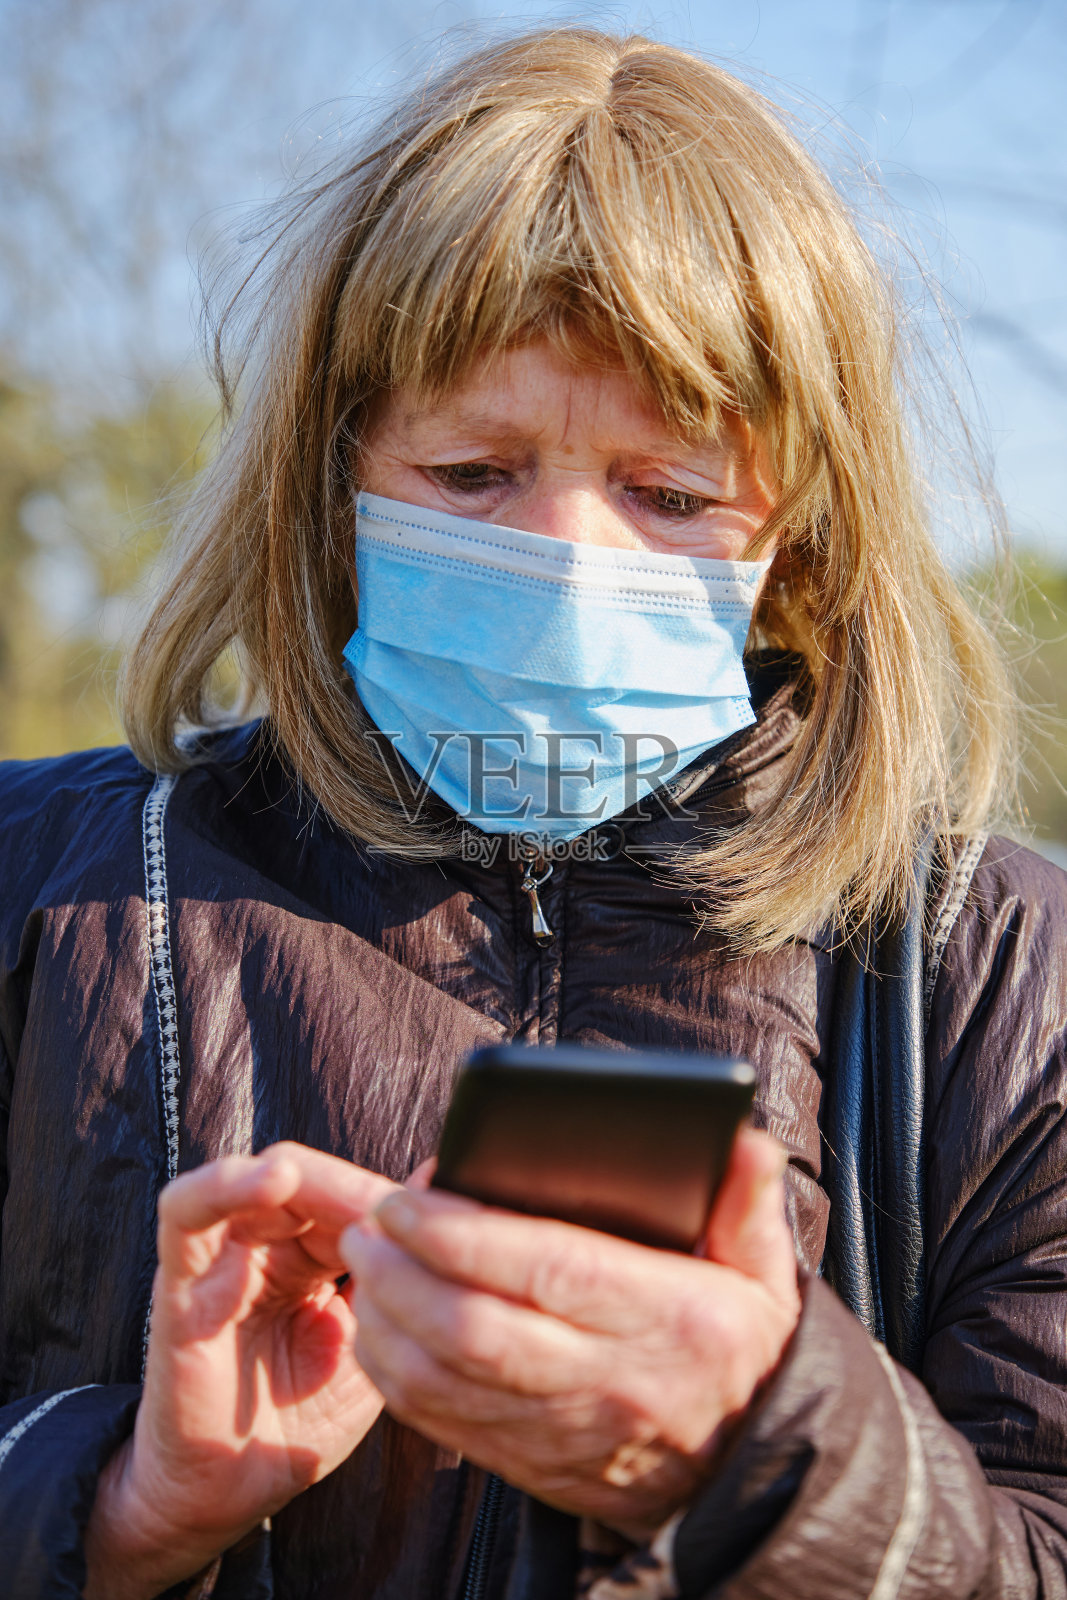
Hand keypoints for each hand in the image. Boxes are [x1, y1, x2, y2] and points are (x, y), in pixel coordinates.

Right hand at [85, 1144, 395, 1599]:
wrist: (233, 1494)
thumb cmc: (303, 1418)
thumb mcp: (372, 1345)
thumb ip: (400, 1278)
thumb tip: (444, 1191)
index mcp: (315, 1255)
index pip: (352, 1199)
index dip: (392, 1206)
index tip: (439, 1219)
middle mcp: (267, 1245)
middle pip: (309, 1179)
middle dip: (357, 1190)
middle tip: (398, 1215)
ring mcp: (222, 1258)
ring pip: (254, 1178)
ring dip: (306, 1178)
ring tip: (352, 1200)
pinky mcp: (180, 1281)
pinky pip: (185, 1212)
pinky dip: (224, 1184)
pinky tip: (273, 1180)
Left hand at [341, 1128, 799, 1541]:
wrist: (743, 1472)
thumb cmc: (739, 1348)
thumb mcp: (763, 1271)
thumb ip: (748, 1201)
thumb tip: (743, 1141)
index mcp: (670, 1316)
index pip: (551, 1268)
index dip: (468, 1234)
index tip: (410, 1198)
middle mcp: (612, 1377)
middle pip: (479, 1328)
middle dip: (405, 1271)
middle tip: (369, 1221)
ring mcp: (566, 1429)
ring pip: (447, 1380)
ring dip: (386, 1318)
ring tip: (364, 1259)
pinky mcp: (531, 1462)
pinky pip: (443, 1422)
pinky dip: (395, 1373)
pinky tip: (378, 1323)